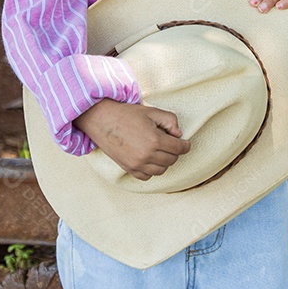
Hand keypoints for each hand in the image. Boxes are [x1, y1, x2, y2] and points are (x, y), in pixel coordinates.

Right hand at [72, 99, 190, 180]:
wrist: (102, 120)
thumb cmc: (126, 114)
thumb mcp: (151, 111)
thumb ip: (170, 120)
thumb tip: (178, 134)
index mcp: (154, 140)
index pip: (179, 148)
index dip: (185, 145)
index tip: (185, 143)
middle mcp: (147, 155)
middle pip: (172, 160)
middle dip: (175, 152)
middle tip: (170, 143)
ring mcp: (137, 164)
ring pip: (161, 170)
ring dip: (164, 161)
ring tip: (159, 150)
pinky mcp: (128, 169)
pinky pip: (147, 176)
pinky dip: (152, 170)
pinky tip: (149, 159)